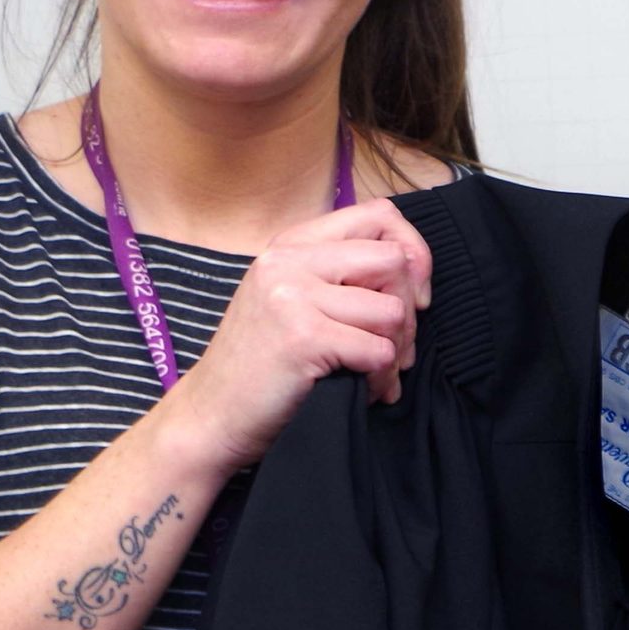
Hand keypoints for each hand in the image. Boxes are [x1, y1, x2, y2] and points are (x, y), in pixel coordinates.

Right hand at [163, 199, 434, 472]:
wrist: (213, 415)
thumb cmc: (263, 365)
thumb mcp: (293, 300)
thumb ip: (341, 276)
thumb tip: (416, 269)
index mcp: (291, 245)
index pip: (378, 215)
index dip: (412, 252)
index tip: (412, 294)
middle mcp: (289, 261)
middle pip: (394, 260)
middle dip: (409, 309)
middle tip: (395, 345)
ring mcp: (292, 297)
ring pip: (392, 310)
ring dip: (398, 350)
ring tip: (376, 372)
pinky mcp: (303, 338)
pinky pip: (379, 351)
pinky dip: (382, 379)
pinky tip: (365, 391)